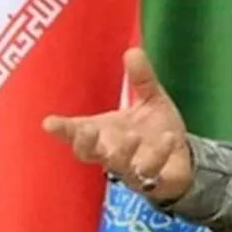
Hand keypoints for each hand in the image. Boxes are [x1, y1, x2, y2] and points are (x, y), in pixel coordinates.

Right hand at [42, 47, 193, 202]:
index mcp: (104, 132)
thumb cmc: (155, 128)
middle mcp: (112, 152)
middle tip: (87, 130)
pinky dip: (159, 154)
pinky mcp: (154, 180)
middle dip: (84, 144)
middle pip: (87, 154)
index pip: (75, 132)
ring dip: (123, 152)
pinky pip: (152, 172)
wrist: (182, 157)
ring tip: (132, 135)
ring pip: (118, 166)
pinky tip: (167, 138)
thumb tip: (133, 50)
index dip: (61, 130)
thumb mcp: (150, 99)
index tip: (48, 123)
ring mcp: (131, 169)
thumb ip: (141, 78)